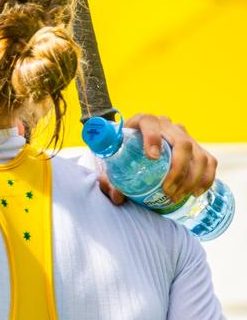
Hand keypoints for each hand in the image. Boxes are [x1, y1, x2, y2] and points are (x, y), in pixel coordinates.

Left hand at [97, 113, 216, 204]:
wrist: (137, 144)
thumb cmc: (123, 152)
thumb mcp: (113, 160)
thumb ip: (110, 179)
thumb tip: (118, 197)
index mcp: (143, 121)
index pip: (149, 122)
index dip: (152, 138)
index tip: (152, 157)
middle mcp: (168, 125)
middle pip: (182, 143)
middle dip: (178, 170)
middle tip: (167, 191)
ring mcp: (185, 135)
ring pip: (198, 155)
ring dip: (191, 179)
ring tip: (176, 196)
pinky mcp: (198, 147)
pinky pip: (209, 162)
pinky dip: (206, 179)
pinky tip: (194, 193)